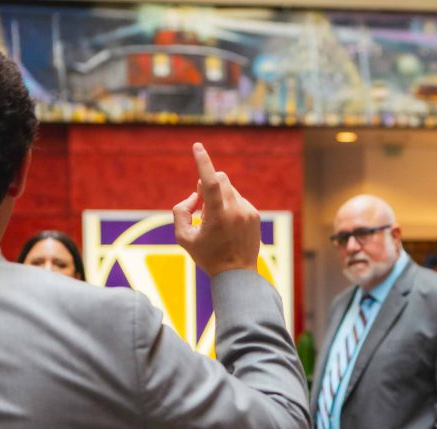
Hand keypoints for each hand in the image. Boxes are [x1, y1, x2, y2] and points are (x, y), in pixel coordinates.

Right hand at [172, 142, 259, 276]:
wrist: (237, 274)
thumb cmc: (208, 256)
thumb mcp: (183, 237)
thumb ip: (181, 211)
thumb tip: (194, 196)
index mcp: (218, 215)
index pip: (210, 182)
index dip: (203, 162)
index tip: (197, 146)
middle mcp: (236, 210)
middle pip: (220, 179)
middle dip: (208, 183)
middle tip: (200, 202)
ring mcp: (248, 211)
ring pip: (229, 189)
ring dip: (218, 196)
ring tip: (214, 219)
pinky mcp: (255, 215)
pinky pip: (238, 199)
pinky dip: (228, 205)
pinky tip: (226, 225)